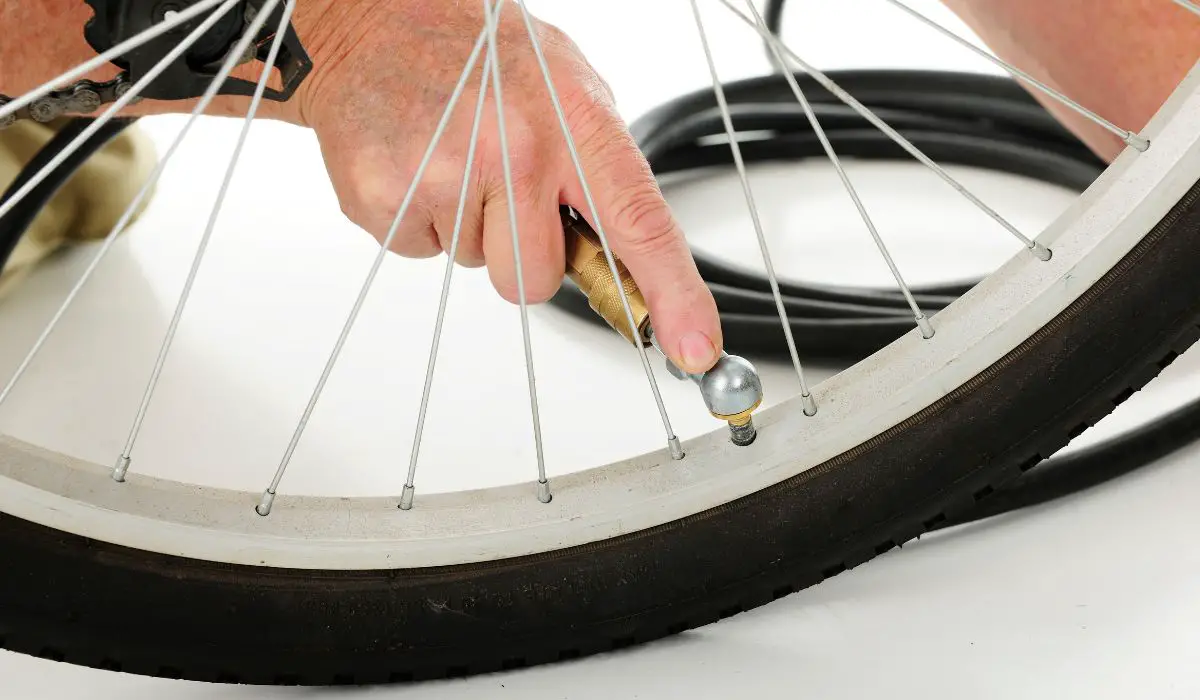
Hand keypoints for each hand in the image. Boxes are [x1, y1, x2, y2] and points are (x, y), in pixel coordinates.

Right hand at [290, 0, 722, 373]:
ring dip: (472, 229)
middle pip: (534, 280)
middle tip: (504, 192)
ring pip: (477, 265)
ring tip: (456, 160)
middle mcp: (515, 151)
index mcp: (575, 123)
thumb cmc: (479, 50)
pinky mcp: (385, 197)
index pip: (640, 224)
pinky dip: (421, 220)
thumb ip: (599, 169)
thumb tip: (626, 252)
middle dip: (522, 254)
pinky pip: (421, 250)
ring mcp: (445, 175)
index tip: (692, 346)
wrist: (375, 18)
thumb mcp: (568, 86)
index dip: (672, 294)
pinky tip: (419, 164)